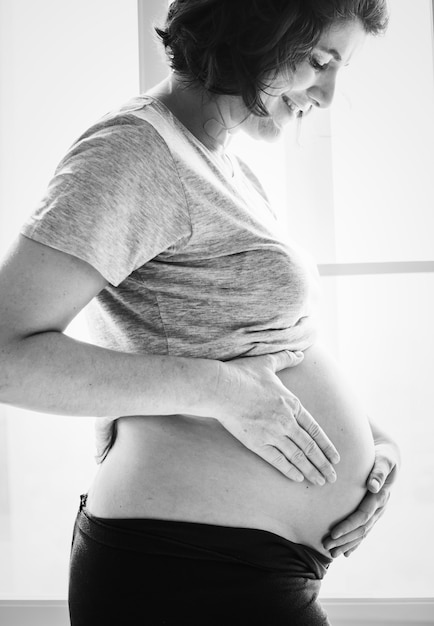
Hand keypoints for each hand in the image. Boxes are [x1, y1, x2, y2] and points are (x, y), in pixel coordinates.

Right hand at [212, 350, 339, 484]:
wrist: (221, 387)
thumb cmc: (242, 374)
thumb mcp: (268, 362)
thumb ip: (286, 359)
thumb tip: (300, 354)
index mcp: (292, 403)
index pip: (315, 429)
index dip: (327, 446)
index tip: (336, 458)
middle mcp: (286, 421)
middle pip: (309, 446)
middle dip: (323, 464)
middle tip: (333, 477)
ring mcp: (272, 433)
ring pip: (296, 456)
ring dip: (310, 471)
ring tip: (320, 482)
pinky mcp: (256, 443)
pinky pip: (277, 460)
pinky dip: (289, 470)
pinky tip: (298, 479)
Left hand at [323, 441, 399, 556]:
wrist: (388, 459)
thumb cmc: (383, 457)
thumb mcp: (383, 460)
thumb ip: (378, 472)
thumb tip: (373, 486)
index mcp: (380, 497)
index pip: (363, 516)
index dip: (348, 525)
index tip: (333, 533)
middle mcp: (380, 508)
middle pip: (361, 529)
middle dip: (344, 539)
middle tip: (327, 546)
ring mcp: (377, 513)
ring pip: (362, 533)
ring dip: (347, 544)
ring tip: (331, 553)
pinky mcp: (372, 513)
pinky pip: (364, 531)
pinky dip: (355, 543)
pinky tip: (345, 553)